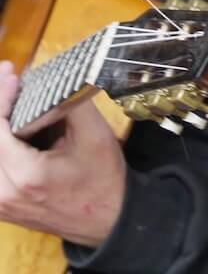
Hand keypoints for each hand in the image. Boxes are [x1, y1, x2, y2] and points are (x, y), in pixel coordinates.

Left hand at [0, 61, 125, 247]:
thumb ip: (68, 104)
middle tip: (6, 81)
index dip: (1, 97)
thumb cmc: (104, 178)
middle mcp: (3, 193)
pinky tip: (10, 127)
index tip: (12, 75)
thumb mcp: (95, 135)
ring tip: (7, 101)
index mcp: (26, 175)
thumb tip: (46, 80)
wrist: (109, 220)